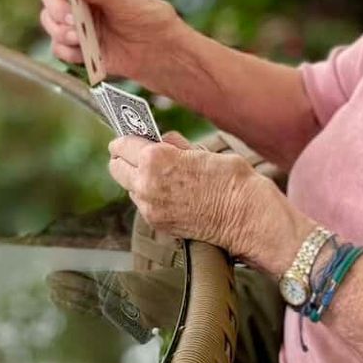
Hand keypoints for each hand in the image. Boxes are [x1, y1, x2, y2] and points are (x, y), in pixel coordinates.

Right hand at [39, 0, 183, 86]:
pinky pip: (58, 46)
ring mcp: (79, 22)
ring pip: (49, 20)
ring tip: (80, 40)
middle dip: (57, 7)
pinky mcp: (78, 46)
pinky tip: (85, 55)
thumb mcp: (133, 6)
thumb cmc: (153, 24)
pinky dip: (67, 51)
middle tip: (73, 21)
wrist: (161, 57)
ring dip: (59, 31)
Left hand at [107, 131, 293, 260]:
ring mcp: (150, 207)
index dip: (125, 140)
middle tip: (137, 155)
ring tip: (159, 176)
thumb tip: (160, 139)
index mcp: (155, 159)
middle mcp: (146, 184)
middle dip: (124, 159)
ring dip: (137, 180)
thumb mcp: (200, 150)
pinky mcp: (158, 223)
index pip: (121, 145)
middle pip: (116, 168)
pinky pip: (144, 205)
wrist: (246, 215)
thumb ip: (174, 145)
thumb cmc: (230, 178)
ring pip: (129, 188)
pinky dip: (150, 197)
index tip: (128, 138)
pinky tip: (168, 193)